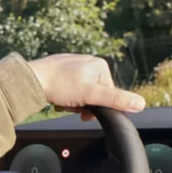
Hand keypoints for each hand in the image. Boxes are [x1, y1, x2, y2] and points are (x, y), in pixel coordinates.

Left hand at [25, 54, 145, 115]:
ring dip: (72, 102)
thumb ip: (116, 100)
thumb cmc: (60, 85)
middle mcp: (88, 62)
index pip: (108, 94)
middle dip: (82, 104)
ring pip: (80, 93)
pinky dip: (64, 97)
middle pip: (94, 94)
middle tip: (71, 105)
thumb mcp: (92, 95)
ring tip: (62, 101)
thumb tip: (140, 104)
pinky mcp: (61, 70)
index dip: (97, 106)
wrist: (31, 80)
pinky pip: (68, 88)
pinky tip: (56, 97)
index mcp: (100, 66)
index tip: (85, 110)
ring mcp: (74, 65)